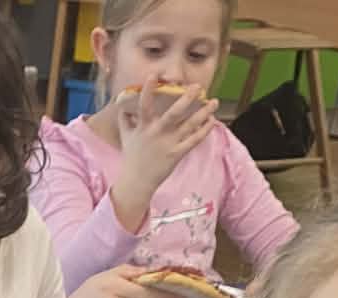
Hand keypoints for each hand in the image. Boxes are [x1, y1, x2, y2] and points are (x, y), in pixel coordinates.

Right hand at [113, 83, 217, 204]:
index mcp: (144, 126)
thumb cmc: (132, 157)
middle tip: (197, 87)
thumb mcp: (126, 136)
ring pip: (189, 126)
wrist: (137, 182)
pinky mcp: (177, 154)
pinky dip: (204, 131)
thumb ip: (125, 119)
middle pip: (174, 113)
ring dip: (203, 113)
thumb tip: (122, 105)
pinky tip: (212, 120)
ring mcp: (168, 144)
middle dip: (186, 99)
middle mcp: (157, 133)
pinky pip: (194, 141)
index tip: (154, 75)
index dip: (148, 90)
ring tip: (214, 101)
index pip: (145, 105)